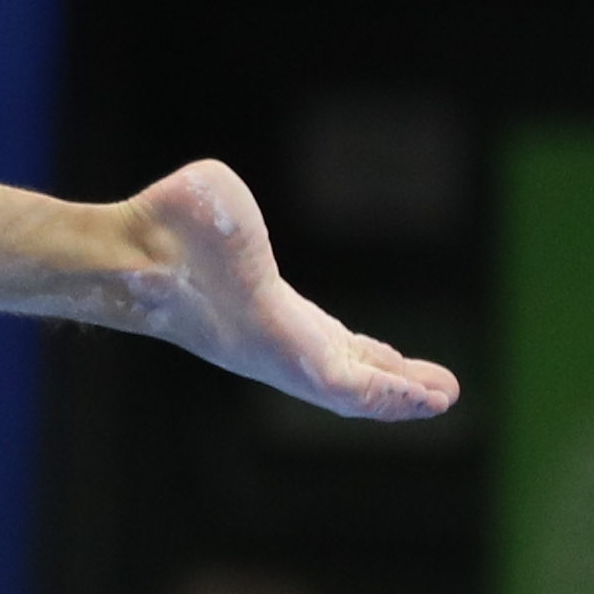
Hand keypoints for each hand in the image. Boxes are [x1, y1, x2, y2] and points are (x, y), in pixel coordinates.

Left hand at [117, 163, 457, 422]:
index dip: (368, 354)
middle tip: (441, 394)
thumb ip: (234, 212)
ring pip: (352, 391)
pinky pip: (348, 389)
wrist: (148, 250)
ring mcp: (283, 357)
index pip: (328, 340)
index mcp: (270, 309)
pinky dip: (390, 395)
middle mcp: (277, 341)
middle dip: (393, 385)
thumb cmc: (180, 223)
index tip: (402, 363)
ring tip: (445, 399)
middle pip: (347, 372)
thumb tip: (211, 194)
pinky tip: (430, 399)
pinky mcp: (288, 362)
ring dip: (401, 397)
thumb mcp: (226, 211)